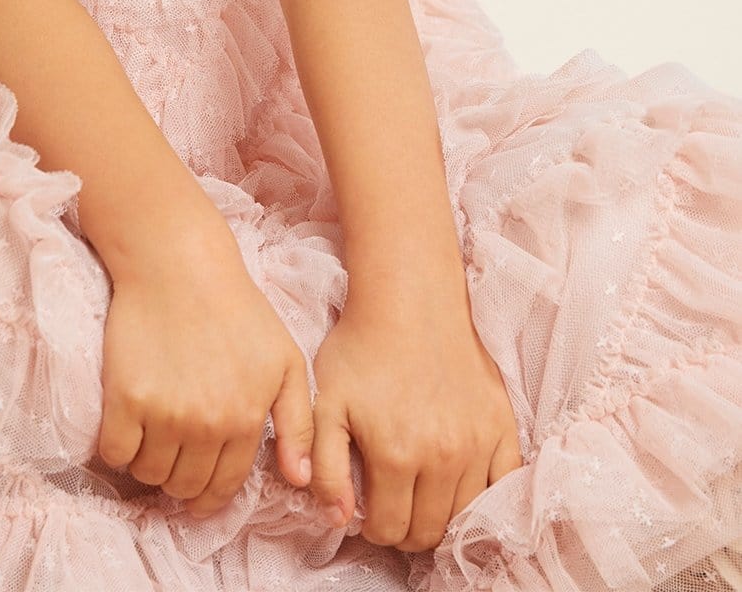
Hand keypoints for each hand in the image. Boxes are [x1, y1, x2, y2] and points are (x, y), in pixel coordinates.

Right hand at [96, 233, 314, 516]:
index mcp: (245, 419)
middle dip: (180, 481)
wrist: (179, 264)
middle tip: (173, 458)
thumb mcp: (285, 360)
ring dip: (149, 465)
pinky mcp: (125, 399)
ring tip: (152, 437)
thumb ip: (298, 423)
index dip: (210, 495)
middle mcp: (206, 425)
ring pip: (149, 474)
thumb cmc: (236, 308)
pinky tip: (127, 427)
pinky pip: (115, 453)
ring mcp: (164, 414)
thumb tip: (300, 480)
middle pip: (184, 486)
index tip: (198, 491)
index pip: (225, 485)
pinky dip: (118, 449)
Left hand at [309, 288, 524, 551]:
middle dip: (406, 528)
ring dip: (441, 515)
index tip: (368, 511)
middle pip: (428, 531)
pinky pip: (503, 486)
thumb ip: (327, 468)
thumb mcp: (326, 403)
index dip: (374, 529)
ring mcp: (477, 443)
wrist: (410, 300)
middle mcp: (442, 457)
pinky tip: (461, 485)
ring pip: (464, 516)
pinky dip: (485, 498)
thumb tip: (338, 520)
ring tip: (422, 493)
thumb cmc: (361, 348)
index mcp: (395, 455)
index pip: (390, 530)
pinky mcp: (502, 426)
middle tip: (393, 505)